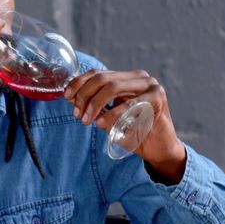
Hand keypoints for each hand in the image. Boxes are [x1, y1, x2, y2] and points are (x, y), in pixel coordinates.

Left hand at [64, 69, 186, 181]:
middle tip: (77, 114)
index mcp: (126, 78)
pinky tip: (101, 123)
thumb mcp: (109, 117)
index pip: (97, 73)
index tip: (66, 97)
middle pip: (102, 78)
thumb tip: (71, 99)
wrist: (159, 150)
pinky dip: (113, 113)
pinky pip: (130, 104)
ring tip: (86, 120)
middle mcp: (138, 77)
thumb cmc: (134, 133)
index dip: (79, 83)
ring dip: (95, 104)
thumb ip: (95, 107)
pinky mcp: (158, 97)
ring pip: (113, 87)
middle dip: (85, 95)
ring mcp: (150, 85)